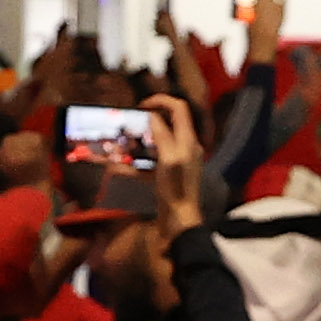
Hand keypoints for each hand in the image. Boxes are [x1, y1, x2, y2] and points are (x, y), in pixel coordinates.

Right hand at [144, 90, 205, 232]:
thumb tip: (154, 117)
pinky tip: (132, 160)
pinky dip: (147, 151)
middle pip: (173, 119)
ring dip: (149, 132)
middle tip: (135, 120)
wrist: (180, 219)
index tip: (141, 105)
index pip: (178, 107)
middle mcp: (187, 146)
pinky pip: (160, 153)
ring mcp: (182, 158)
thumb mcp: (168, 159)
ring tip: (132, 138)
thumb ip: (162, 135)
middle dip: (154, 115)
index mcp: (188, 140)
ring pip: (166, 135)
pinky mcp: (174, 170)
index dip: (161, 101)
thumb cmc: (175, 190)